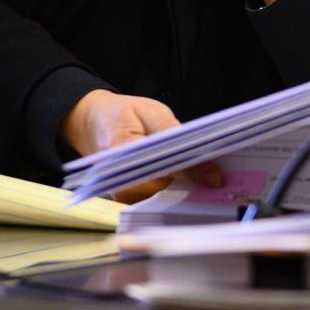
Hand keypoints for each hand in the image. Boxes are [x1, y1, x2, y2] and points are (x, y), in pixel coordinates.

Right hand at [59, 90, 222, 202]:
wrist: (91, 123)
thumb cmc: (122, 114)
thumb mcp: (150, 112)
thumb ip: (172, 131)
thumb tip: (198, 152)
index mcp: (122, 150)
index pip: (163, 167)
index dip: (192, 172)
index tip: (216, 178)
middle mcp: (117, 177)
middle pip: (163, 187)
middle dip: (190, 182)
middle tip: (217, 177)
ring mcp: (119, 190)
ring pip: (160, 197)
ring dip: (182, 188)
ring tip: (204, 177)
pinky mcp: (124, 196)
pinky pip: (153, 198)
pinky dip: (171, 190)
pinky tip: (187, 180)